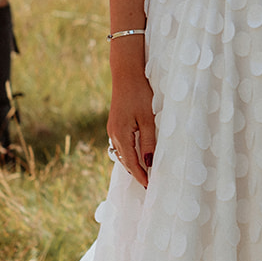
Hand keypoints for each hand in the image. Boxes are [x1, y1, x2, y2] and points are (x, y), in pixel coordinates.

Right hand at [108, 66, 155, 189]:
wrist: (126, 74)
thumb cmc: (140, 94)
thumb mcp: (148, 119)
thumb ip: (149, 141)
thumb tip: (149, 163)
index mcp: (121, 134)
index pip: (131, 162)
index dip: (140, 175)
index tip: (149, 186)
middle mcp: (113, 134)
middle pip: (124, 160)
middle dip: (135, 172)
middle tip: (148, 184)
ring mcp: (112, 128)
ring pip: (121, 152)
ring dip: (131, 163)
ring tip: (143, 173)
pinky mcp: (115, 123)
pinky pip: (120, 144)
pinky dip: (128, 152)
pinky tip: (136, 154)